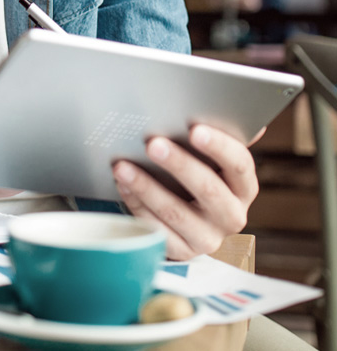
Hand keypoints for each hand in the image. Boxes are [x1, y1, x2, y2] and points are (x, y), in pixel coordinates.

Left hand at [111, 125, 259, 259]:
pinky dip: (136, 205)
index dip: (219, 147)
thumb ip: (221, 141)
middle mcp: (231, 216)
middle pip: (208, 189)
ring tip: (122, 166)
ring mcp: (207, 238)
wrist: (184, 225)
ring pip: (176, 212)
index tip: (195, 129)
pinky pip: (156, 229)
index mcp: (244, 188)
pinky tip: (122, 186)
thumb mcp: (211, 163)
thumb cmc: (197, 181)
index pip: (240, 165)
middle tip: (152, 143)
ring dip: (147, 186)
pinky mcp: (180, 252)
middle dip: (178, 164)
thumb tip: (246, 115)